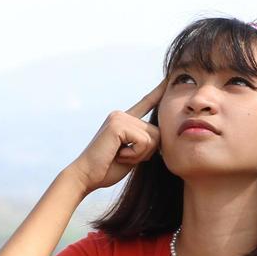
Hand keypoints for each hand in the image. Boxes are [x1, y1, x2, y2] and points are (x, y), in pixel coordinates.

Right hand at [67, 78, 165, 193]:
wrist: (87, 176)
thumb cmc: (108, 169)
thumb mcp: (133, 154)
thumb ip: (145, 143)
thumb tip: (162, 136)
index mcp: (124, 119)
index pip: (146, 103)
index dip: (159, 92)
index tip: (170, 79)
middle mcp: (122, 114)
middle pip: (157, 131)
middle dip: (147, 151)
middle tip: (124, 156)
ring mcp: (119, 117)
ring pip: (153, 137)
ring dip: (140, 154)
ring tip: (120, 156)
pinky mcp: (118, 125)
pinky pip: (144, 141)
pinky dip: (135, 154)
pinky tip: (119, 155)